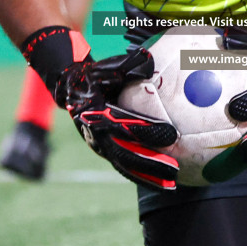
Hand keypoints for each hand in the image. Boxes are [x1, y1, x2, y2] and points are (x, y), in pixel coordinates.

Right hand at [21, 26, 179, 188]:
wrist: (72, 89)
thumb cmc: (96, 75)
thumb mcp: (109, 67)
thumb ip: (129, 66)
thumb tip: (151, 61)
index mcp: (98, 113)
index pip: (126, 124)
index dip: (148, 130)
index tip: (171, 134)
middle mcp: (97, 134)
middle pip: (126, 153)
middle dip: (150, 163)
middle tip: (174, 169)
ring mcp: (99, 145)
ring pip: (124, 165)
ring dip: (148, 176)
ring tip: (172, 184)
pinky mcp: (104, 151)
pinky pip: (123, 166)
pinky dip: (141, 175)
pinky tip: (162, 181)